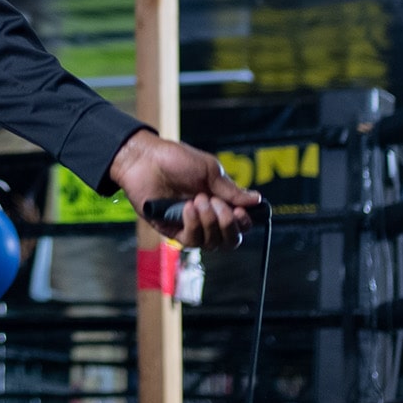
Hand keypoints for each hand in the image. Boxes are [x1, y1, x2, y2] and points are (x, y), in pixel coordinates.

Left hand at [108, 130, 259, 248]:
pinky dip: (194, 225)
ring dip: (210, 222)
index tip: (239, 210)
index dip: (244, 222)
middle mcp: (207, 217)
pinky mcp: (171, 230)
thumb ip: (231, 190)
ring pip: (213, 243)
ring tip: (198, 200)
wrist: (145, 159)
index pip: (241, 224)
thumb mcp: (209, 170)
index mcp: (220, 202)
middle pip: (231, 240)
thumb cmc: (175, 159)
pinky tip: (187, 208)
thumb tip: (257, 200)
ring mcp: (190, 225)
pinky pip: (191, 241)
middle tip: (217, 203)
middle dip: (228, 225)